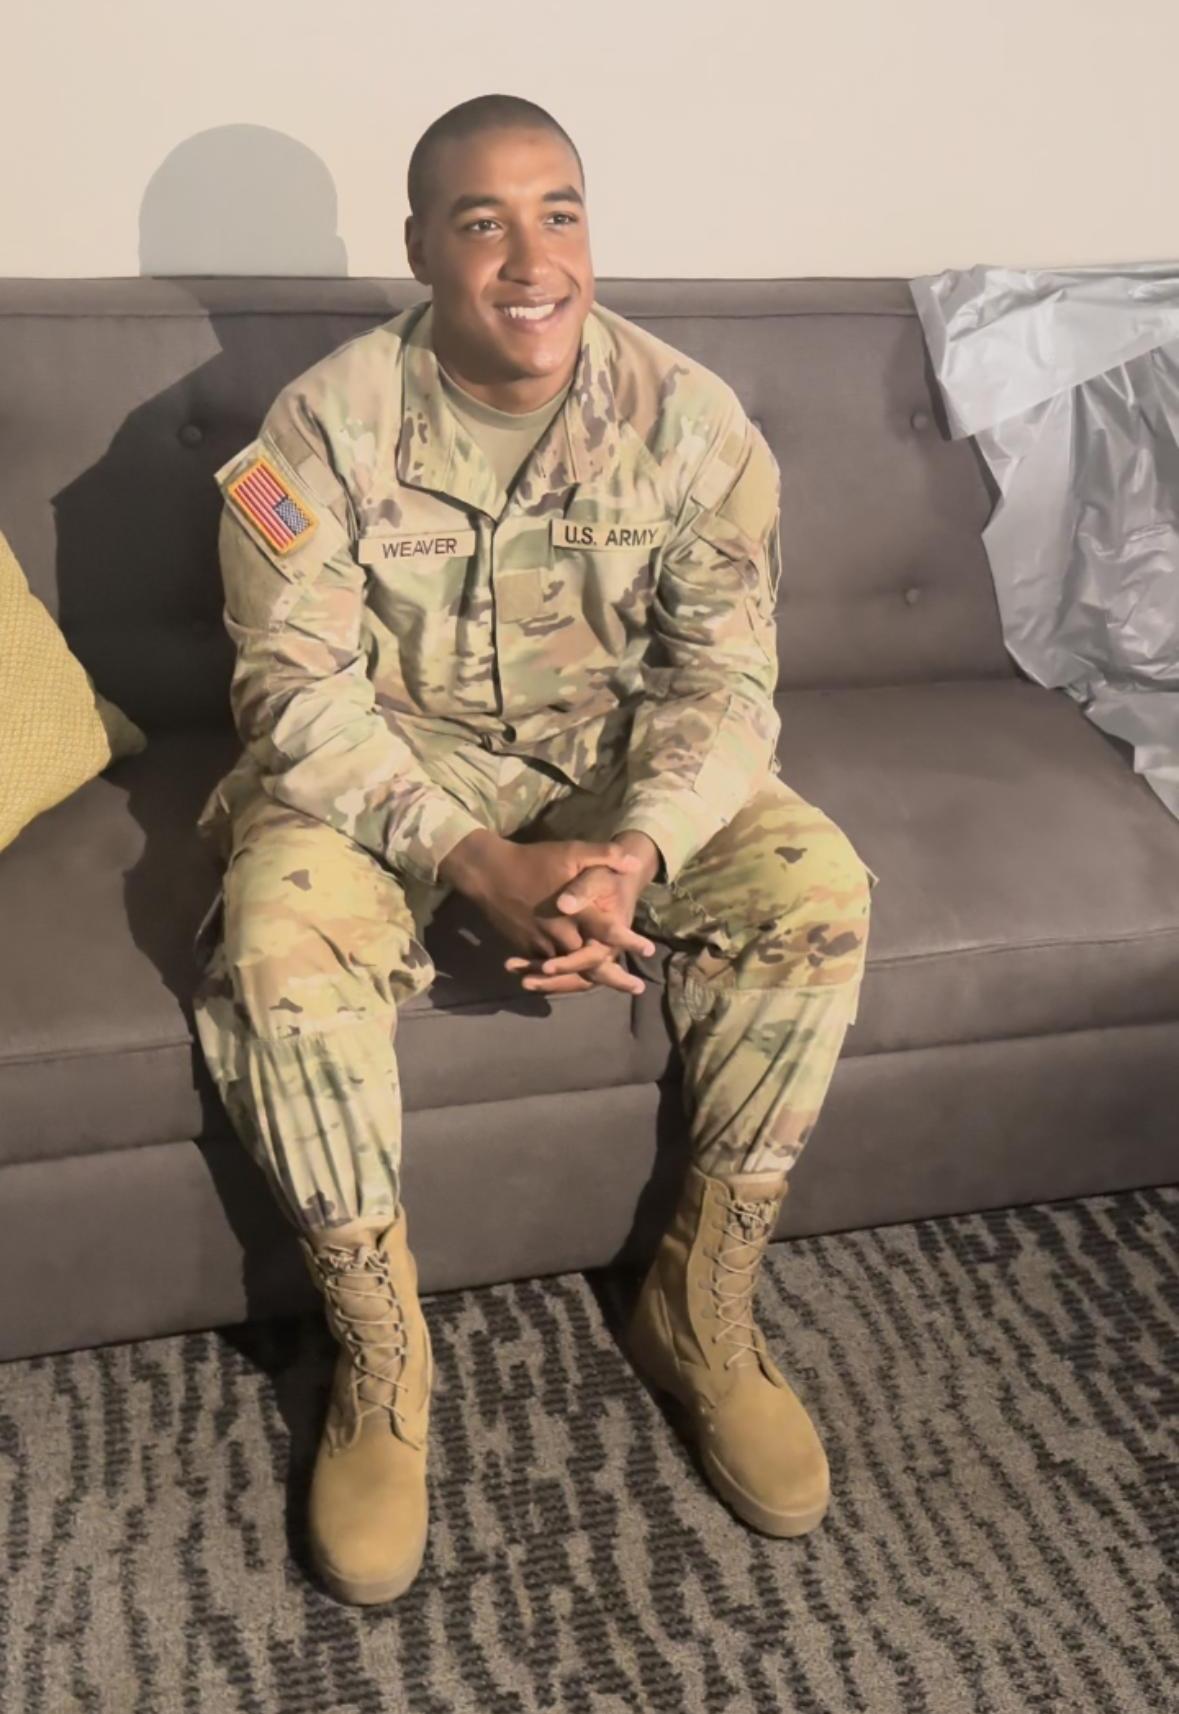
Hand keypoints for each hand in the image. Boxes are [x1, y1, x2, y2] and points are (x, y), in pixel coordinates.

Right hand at [442, 830, 650, 994]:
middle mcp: (559, 933)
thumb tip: (635, 864)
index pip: (607, 932)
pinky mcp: (527, 947)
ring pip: (569, 971)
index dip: (629, 941)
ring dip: (591, 981)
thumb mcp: (571, 851)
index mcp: (574, 911)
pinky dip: (564, 978)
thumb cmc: (533, 861)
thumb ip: (605, 856)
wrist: (488, 874)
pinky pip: (548, 969)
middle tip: (637, 988)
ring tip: (613, 988)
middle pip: (590, 962)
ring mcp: (541, 943)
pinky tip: (578, 983)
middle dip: (615, 977)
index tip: (649, 949)